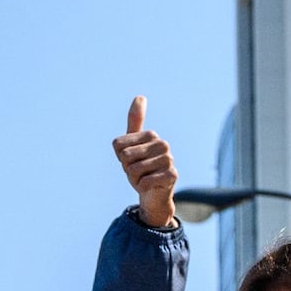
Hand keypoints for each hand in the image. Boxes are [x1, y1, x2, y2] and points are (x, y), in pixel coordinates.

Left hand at [113, 96, 179, 229]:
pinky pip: (144, 181)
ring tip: (144, 179)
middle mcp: (162, 144)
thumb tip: (141, 96)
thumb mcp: (131, 145)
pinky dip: (142, 187)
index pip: (118, 146)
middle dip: (127, 169)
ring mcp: (169, 159)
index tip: (132, 161)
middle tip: (138, 172)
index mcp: (151, 135)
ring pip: (133, 170)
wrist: (154, 194)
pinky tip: (150, 186)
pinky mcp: (172, 175)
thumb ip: (134, 122)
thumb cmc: (141, 168)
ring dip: (134, 179)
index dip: (120, 157)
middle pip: (125, 156)